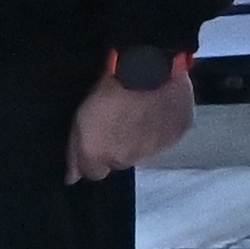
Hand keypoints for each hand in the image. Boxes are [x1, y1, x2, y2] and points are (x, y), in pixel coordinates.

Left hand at [65, 63, 194, 182]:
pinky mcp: (177, 134)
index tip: (97, 140)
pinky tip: (157, 109)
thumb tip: (73, 178)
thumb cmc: (108, 91)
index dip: (94, 158)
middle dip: (118, 147)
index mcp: (101, 156)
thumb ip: (75, 153)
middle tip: (119, 121)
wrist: (148, 70)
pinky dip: (161, 126)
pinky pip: (166, 136)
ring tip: (139, 112)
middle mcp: (127, 159)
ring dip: (140, 137)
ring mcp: (154, 149)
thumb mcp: (79, 119)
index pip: (94, 174)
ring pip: (144, 150)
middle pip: (120, 161)